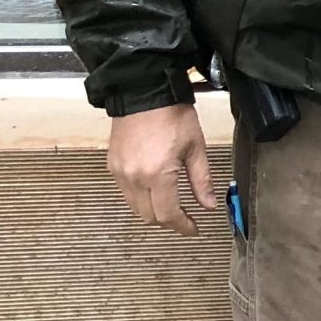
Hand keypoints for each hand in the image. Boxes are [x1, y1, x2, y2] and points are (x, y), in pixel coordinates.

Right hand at [107, 102, 216, 233]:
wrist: (144, 92)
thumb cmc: (172, 115)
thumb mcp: (195, 147)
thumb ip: (201, 180)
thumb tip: (208, 205)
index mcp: (157, 174)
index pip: (168, 214)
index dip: (182, 226)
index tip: (193, 229)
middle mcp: (134, 178)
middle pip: (149, 216)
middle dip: (168, 221)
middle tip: (185, 218)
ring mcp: (119, 172)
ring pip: (135, 207)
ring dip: (153, 212)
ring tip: (171, 206)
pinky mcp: (112, 165)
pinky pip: (126, 193)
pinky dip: (140, 199)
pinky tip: (155, 191)